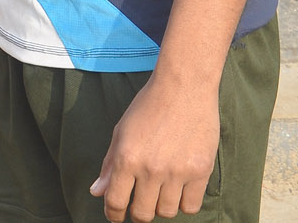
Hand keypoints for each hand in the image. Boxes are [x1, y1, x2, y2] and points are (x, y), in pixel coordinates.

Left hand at [89, 75, 218, 221]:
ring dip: (161, 206)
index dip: (113, 215)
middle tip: (140, 203)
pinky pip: (190, 206)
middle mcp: (151, 169)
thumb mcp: (121, 132)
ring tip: (161, 191)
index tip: (116, 217)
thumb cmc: (148, 107)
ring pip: (167, 212)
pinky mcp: (200, 172)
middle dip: (138, 214)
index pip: (115, 201)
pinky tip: (180, 189)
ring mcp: (177, 172)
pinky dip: (184, 203)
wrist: (183, 88)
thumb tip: (97, 193)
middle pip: (142, 214)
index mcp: (127, 158)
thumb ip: (109, 165)